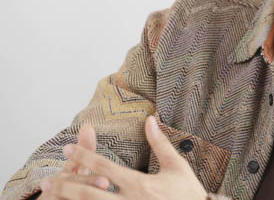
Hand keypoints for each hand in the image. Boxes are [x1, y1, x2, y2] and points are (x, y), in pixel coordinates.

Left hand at [39, 115, 208, 199]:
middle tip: (47, 179)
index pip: (105, 168)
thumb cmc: (189, 193)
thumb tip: (149, 119)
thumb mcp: (177, 166)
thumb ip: (159, 142)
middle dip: (67, 185)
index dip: (84, 157)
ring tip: (51, 195)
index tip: (67, 148)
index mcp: (140, 185)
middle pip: (89, 193)